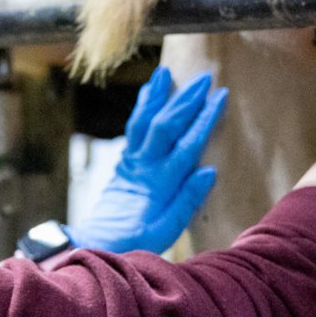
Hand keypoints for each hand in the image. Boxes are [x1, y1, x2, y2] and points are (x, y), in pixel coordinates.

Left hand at [66, 67, 227, 253]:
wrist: (95, 244)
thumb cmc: (136, 241)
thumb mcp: (167, 229)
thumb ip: (188, 199)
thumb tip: (209, 170)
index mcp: (159, 183)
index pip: (187, 144)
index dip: (204, 119)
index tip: (220, 96)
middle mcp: (143, 167)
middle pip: (165, 125)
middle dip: (185, 100)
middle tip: (204, 77)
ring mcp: (131, 162)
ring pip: (144, 121)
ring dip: (157, 96)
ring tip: (165, 72)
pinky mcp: (124, 163)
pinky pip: (133, 128)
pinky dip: (142, 107)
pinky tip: (148, 94)